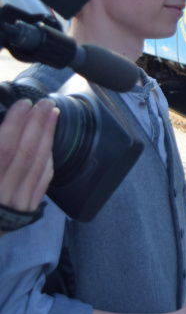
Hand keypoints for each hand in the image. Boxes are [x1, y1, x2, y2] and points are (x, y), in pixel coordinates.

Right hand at [0, 99, 57, 233]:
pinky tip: (50, 142)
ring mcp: (16, 205)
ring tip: (52, 114)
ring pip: (38, 165)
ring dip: (47, 136)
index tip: (23, 104)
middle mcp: (0, 195)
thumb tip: (2, 125)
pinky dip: (48, 158)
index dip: (15, 125)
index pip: (3, 150)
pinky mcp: (28, 211)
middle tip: (44, 102)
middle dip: (36, 124)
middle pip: (25, 153)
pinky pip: (43, 180)